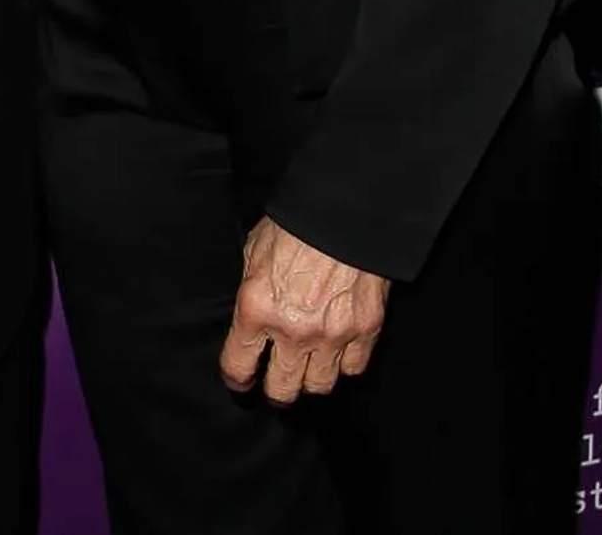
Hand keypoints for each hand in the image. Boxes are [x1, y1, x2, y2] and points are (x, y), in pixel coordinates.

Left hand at [218, 216, 388, 404]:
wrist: (342, 210)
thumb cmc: (293, 225)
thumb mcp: (254, 251)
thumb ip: (252, 290)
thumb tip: (252, 316)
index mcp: (257, 308)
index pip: (238, 366)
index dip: (237, 378)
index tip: (240, 381)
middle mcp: (292, 331)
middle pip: (282, 390)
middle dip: (276, 391)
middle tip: (276, 383)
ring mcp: (332, 335)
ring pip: (319, 386)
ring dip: (311, 379)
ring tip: (309, 367)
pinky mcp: (365, 331)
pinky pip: (353, 368)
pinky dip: (344, 363)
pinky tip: (338, 350)